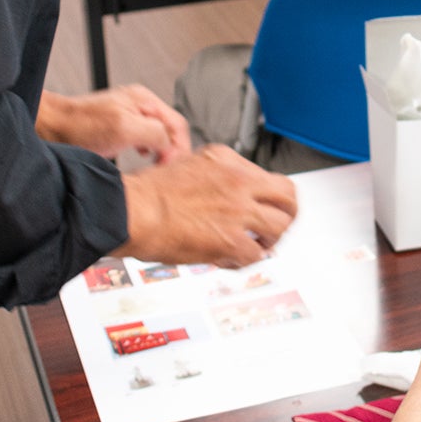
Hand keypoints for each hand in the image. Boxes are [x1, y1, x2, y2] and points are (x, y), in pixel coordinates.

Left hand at [37, 87, 191, 161]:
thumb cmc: (80, 127)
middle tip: (166, 171)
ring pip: (158, 135)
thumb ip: (155, 133)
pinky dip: (148, 151)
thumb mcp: (125, 129)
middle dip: (173, 151)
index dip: (179, 148)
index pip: (178, 125)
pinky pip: (144, 139)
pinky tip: (141, 158)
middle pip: (171, 129)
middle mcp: (140, 105)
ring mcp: (129, 115)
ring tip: (156, 168)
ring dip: (162, 152)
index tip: (169, 167)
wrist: (50, 128)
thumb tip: (171, 146)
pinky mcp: (119, 127)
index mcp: (144, 100)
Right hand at [121, 144, 296, 266]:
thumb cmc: (148, 193)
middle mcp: (239, 182)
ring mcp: (238, 211)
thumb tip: (229, 193)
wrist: (131, 210)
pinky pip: (256, 255)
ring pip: (280, 226)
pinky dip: (246, 260)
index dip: (269, 197)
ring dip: (271, 240)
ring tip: (257, 245)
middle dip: (287, 214)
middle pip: (288, 197)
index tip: (265, 207)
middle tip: (277, 225)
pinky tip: (231, 259)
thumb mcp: (188, 165)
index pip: (268, 177)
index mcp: (227, 160)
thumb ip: (216, 176)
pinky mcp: (231, 240)